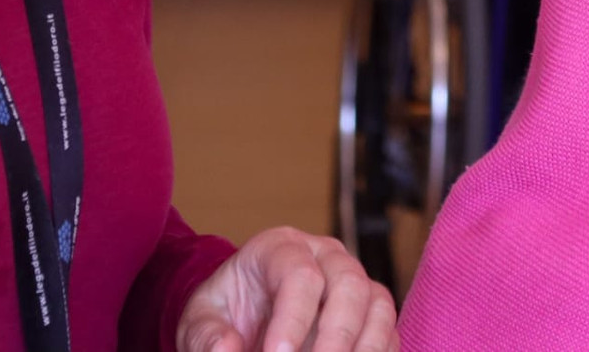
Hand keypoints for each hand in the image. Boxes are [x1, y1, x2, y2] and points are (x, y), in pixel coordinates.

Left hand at [177, 228, 396, 351]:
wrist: (245, 316)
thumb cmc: (225, 312)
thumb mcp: (200, 320)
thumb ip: (207, 335)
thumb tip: (227, 350)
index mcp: (280, 247)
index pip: (299, 274)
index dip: (292, 320)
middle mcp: (324, 255)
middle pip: (349, 283)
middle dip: (335, 337)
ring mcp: (353, 281)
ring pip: (377, 304)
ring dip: (362, 349)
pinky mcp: (369, 312)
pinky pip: (388, 331)